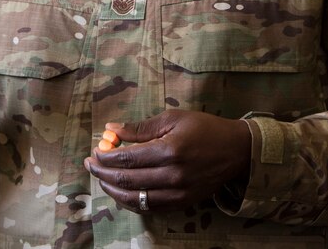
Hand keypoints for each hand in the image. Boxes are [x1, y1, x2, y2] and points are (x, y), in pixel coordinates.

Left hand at [84, 109, 250, 212]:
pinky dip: (131, 201)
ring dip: (113, 189)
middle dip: (103, 172)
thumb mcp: (173, 119)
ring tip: (101, 178)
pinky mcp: (182, 203)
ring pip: (136, 198)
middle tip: (90, 164)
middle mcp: (173, 175)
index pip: (128, 158)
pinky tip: (120, 191)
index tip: (95, 150)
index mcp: (170, 150)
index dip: (107, 156)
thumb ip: (141, 128)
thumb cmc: (205, 129)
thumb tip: (111, 130)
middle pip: (128, 179)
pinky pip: (149, 207)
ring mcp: (178, 193)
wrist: (237, 151)